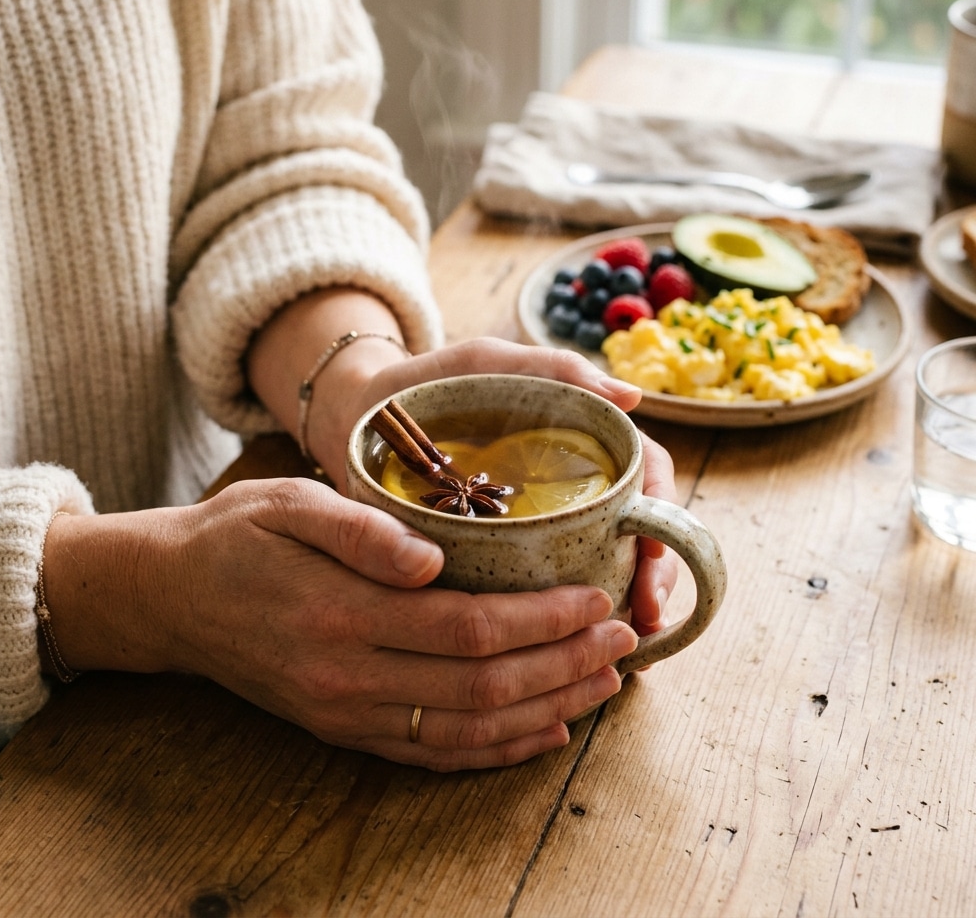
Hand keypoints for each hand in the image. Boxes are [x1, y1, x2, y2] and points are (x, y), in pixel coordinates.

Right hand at [43, 482, 637, 770]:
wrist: (172, 598)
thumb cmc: (237, 537)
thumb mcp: (288, 504)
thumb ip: (361, 530)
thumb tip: (433, 558)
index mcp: (341, 614)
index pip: (467, 629)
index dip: (540, 620)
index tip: (593, 598)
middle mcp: (348, 678)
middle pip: (482, 688)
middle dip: (562, 666)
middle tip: (620, 641)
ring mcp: (346, 715)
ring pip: (468, 731)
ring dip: (546, 711)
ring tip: (603, 684)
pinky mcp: (343, 729)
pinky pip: (433, 754)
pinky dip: (496, 750)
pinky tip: (542, 732)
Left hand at [316, 337, 680, 633]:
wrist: (360, 416)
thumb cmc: (430, 381)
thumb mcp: (490, 364)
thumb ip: (554, 369)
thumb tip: (634, 399)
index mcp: (580, 442)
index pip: (646, 484)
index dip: (662, 529)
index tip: (651, 573)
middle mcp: (567, 485)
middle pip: (633, 535)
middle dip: (649, 582)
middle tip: (641, 626)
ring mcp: (537, 520)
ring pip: (597, 567)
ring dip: (615, 610)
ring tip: (618, 655)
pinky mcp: (498, 550)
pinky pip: (540, 588)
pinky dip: (560, 624)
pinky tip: (563, 656)